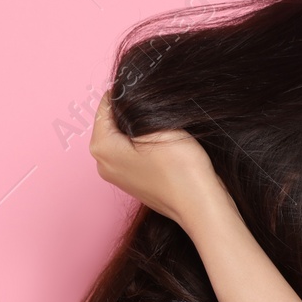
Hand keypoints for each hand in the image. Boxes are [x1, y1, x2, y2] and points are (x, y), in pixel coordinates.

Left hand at [89, 95, 233, 230]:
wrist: (200, 206)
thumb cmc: (181, 167)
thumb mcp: (156, 125)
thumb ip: (133, 107)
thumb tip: (125, 97)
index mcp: (101, 147)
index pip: (105, 105)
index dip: (127, 95)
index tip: (149, 97)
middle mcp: (102, 164)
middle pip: (112, 124)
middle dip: (131, 114)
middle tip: (159, 115)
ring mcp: (116, 177)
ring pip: (123, 140)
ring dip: (140, 130)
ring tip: (164, 132)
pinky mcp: (132, 184)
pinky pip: (132, 155)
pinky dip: (144, 147)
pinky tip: (164, 150)